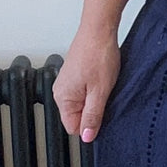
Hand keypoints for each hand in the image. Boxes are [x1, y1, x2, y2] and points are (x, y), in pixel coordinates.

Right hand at [52, 26, 120, 142]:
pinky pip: (84, 92)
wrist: (99, 29)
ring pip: (82, 104)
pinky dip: (95, 90)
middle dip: (94, 112)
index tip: (103, 115)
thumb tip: (87, 137)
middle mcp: (60, 91)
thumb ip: (93, 116)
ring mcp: (67, 83)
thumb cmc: (98, 55)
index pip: (73, 127)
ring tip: (104, 86)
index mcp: (63, 98)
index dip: (90, 125)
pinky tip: (103, 80)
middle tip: (105, 97)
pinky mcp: (75, 75)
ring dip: (96, 100)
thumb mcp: (100, 92)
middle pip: (77, 116)